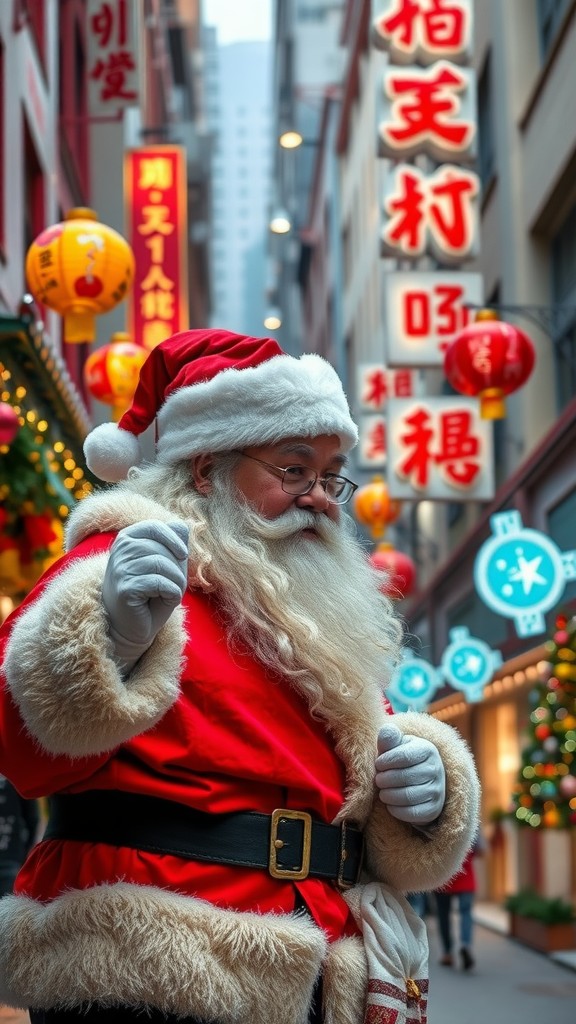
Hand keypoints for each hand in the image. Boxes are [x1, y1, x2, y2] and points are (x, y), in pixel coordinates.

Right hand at [102, 520, 188, 670]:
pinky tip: (167, 600)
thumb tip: (184, 524)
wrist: (131, 626)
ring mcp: (120, 569)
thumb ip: (174, 543)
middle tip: (174, 584)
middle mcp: (120, 550)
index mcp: (128, 538)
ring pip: (162, 564)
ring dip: (176, 582)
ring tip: (170, 592)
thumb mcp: (166, 564)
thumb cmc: (151, 592)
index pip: (156, 527)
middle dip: (177, 568)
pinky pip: (159, 583)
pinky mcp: (125, 588)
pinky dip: (172, 593)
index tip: (183, 555)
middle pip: (162, 548)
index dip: (174, 540)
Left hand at [375, 721, 445, 825]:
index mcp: (428, 749)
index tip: (378, 764)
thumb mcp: (396, 745)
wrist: (419, 781)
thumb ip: (389, 737)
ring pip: (408, 796)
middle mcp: (437, 769)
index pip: (405, 756)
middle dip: (385, 780)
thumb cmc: (401, 760)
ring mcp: (438, 790)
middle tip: (378, 780)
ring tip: (382, 792)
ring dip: (388, 795)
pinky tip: (390, 803)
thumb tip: (386, 730)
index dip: (386, 761)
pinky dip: (396, 810)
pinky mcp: (434, 809)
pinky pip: (412, 813)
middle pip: (405, 777)